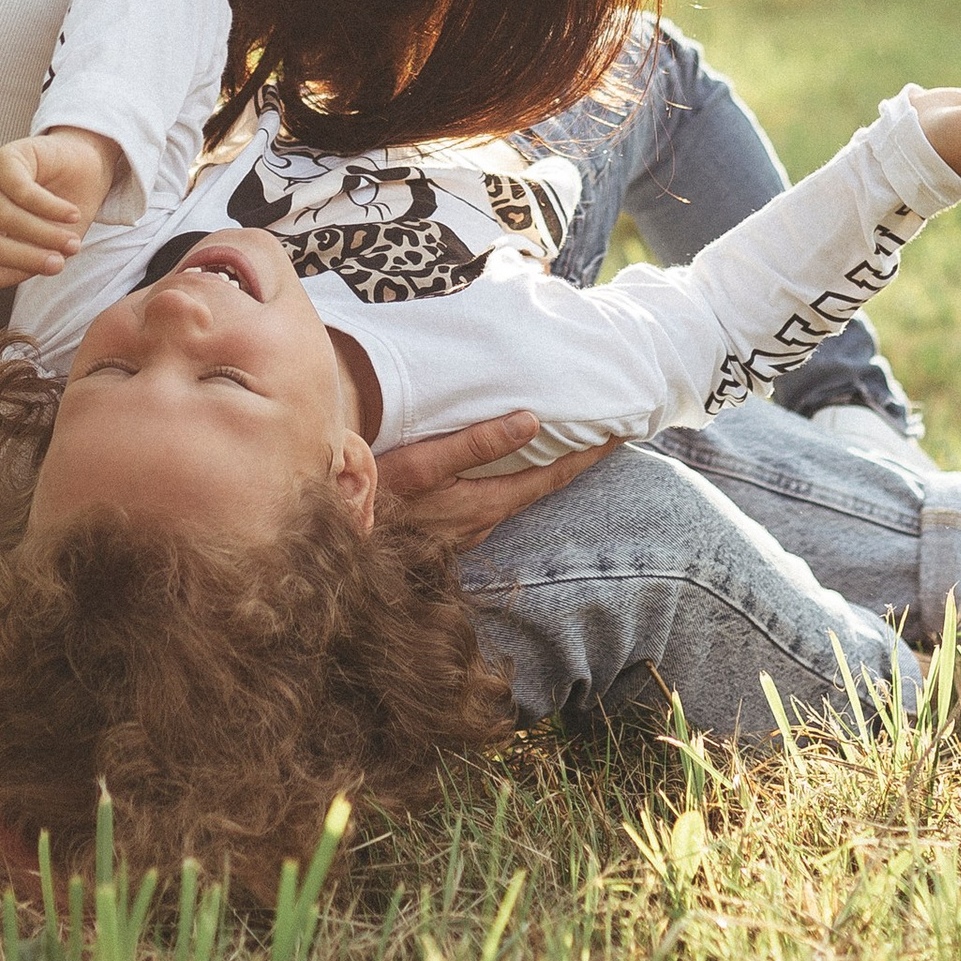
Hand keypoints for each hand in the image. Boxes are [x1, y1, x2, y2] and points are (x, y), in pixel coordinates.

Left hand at [0, 128, 118, 299]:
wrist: (81, 177)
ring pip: (2, 215)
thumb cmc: (52, 225)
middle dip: (21, 257)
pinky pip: (20, 190)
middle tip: (58, 265)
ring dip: (43, 234)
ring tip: (73, 245)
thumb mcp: (34, 256)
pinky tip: (71, 214)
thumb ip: (13, 269)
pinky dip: (49, 208)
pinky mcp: (1, 160)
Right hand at [374, 412, 617, 544]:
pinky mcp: (448, 530)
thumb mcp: (426, 464)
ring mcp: (465, 530)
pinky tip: (508, 471)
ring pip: (517, 497)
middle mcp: (483, 522)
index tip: (621, 437)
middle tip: (606, 437)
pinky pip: (494, 501)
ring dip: (544, 473)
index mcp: (486, 503)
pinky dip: (513, 481)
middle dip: (575, 463)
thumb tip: (531, 420)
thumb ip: (477, 443)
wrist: (339, 539)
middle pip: (541, 489)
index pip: (551, 478)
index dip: (588, 457)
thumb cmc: (379, 496)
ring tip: (565, 446)